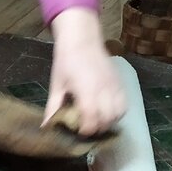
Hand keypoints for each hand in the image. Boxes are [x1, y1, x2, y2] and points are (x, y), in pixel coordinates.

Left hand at [45, 7, 125, 135]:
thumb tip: (45, 126)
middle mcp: (103, 89)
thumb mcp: (57, 84)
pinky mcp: (120, 82)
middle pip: (107, 119)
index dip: (87, 130)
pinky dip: (118, 112)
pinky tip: (108, 111)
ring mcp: (114, 85)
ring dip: (109, 121)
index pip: (92, 118)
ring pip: (119, 113)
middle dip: (98, 127)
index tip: (79, 131)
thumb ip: (53, 107)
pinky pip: (125, 103)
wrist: (81, 39)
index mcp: (85, 90)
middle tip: (88, 127)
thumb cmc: (66, 61)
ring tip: (98, 120)